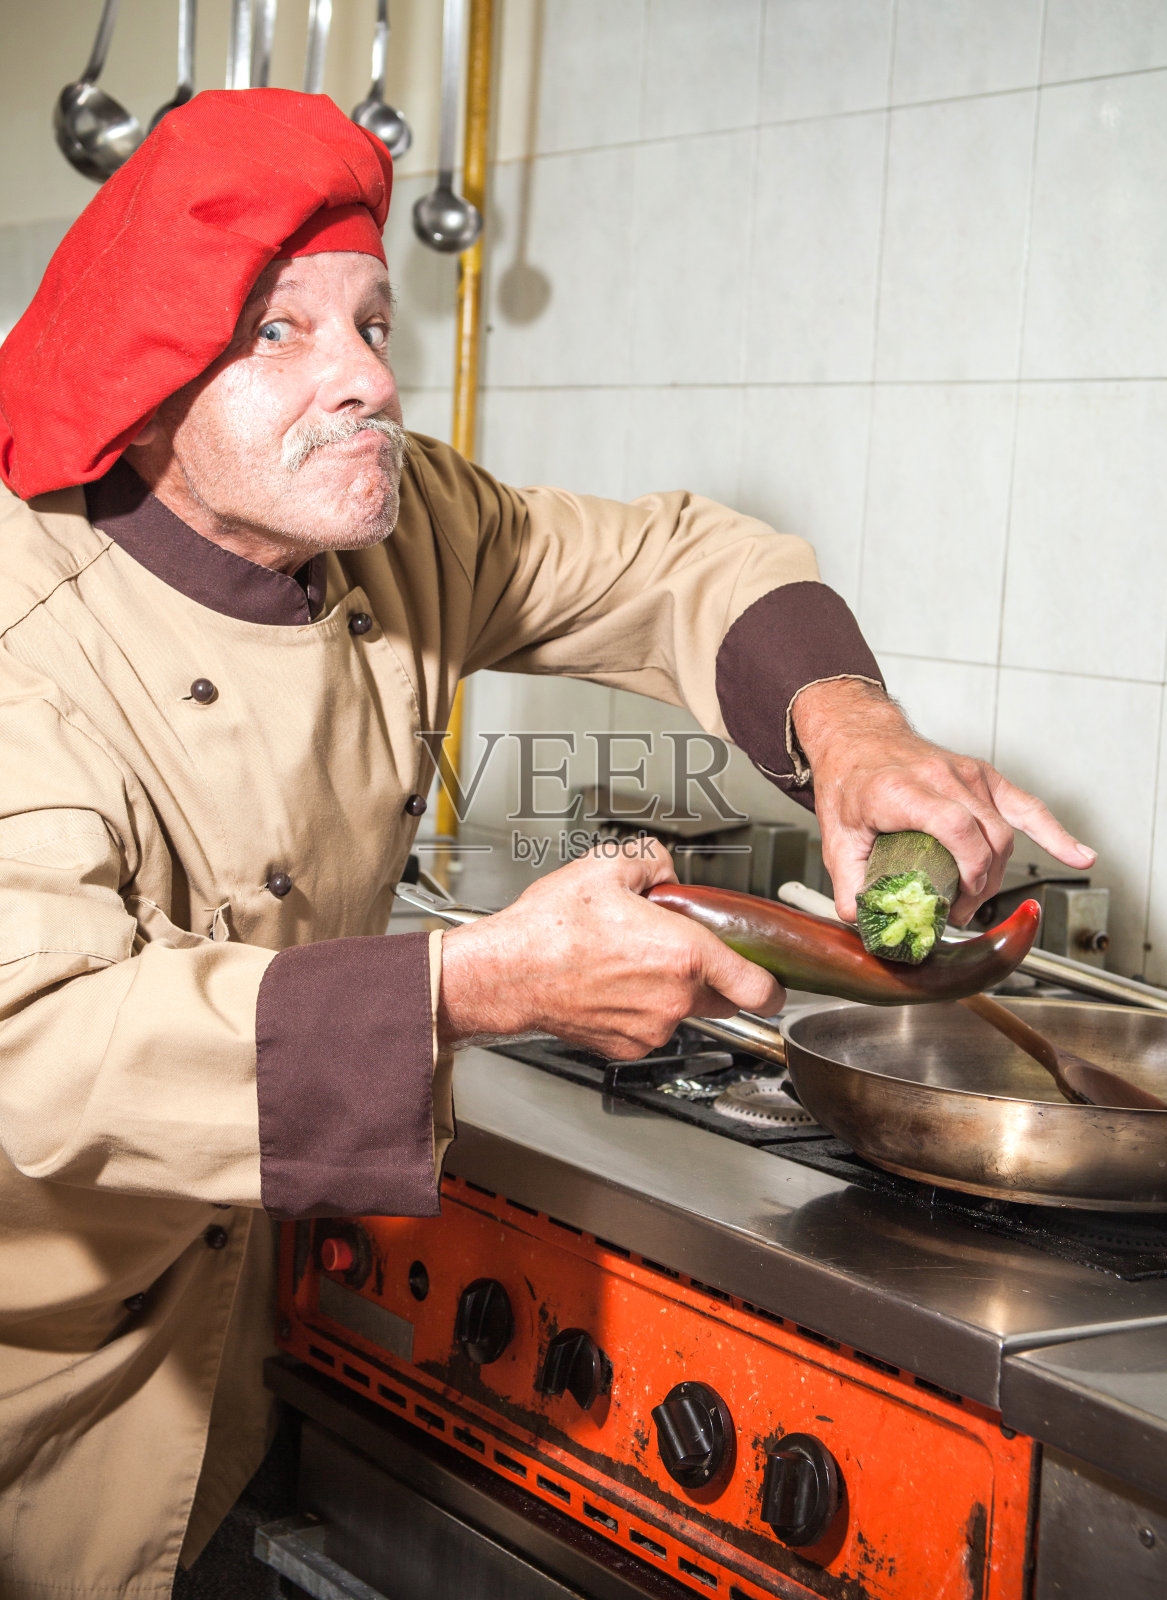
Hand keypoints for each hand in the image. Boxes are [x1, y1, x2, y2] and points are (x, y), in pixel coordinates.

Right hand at [437, 837, 783, 1056]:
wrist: (505, 973)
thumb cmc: (548, 930)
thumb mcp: (606, 867)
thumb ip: (653, 861)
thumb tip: (665, 871)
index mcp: (684, 954)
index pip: (759, 986)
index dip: (773, 985)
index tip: (775, 981)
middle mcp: (674, 998)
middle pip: (725, 998)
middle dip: (716, 976)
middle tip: (687, 951)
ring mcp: (651, 1027)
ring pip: (685, 1012)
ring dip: (673, 991)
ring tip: (633, 961)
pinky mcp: (626, 1045)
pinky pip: (651, 1026)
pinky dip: (642, 1008)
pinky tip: (613, 982)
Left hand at [792, 679, 1095, 925]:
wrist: (858, 737)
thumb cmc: (850, 782)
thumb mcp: (836, 836)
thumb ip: (848, 883)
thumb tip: (860, 921)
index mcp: (903, 791)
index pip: (956, 827)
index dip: (969, 868)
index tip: (962, 899)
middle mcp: (941, 777)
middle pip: (987, 835)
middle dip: (982, 883)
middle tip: (959, 912)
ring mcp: (968, 774)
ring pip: (1005, 830)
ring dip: (997, 872)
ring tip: (973, 898)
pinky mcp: (984, 777)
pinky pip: (1028, 807)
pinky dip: (1056, 833)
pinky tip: (1081, 855)